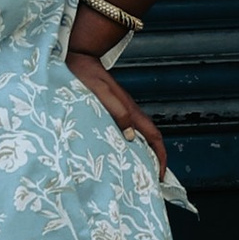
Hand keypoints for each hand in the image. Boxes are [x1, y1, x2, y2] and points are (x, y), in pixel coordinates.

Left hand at [66, 45, 167, 180]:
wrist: (77, 60)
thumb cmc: (88, 78)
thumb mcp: (102, 96)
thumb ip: (118, 114)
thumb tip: (130, 137)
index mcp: (131, 111)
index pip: (154, 137)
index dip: (161, 156)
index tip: (160, 175)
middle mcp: (130, 112)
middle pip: (149, 139)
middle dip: (154, 159)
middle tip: (149, 179)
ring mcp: (121, 111)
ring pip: (138, 136)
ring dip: (141, 153)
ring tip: (135, 171)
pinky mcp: (111, 110)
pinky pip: (125, 131)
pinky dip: (128, 145)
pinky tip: (118, 152)